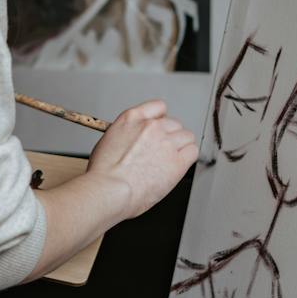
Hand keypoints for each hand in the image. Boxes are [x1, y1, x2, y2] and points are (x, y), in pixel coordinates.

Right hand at [86, 100, 197, 220]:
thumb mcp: (109, 141)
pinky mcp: (177, 161)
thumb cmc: (103, 174)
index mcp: (132, 118)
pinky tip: (178, 166)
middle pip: (174, 124)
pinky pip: (192, 151)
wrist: (108, 189)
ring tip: (169, 161)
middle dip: (170, 137)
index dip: (161, 120)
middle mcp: (151, 126)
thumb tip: (136, 142)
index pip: (158, 108)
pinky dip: (188, 157)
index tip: (160, 129)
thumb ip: (128, 135)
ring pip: (186, 137)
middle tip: (162, 153)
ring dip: (180, 147)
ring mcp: (166, 142)